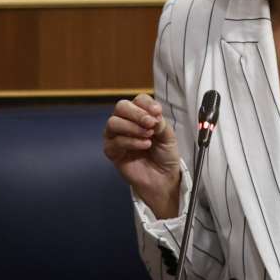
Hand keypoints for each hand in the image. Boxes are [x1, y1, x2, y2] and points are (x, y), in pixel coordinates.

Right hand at [103, 93, 181, 218]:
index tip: (157, 112)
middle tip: (150, 123)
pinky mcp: (112, 152)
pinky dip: (130, 141)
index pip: (138, 100)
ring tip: (148, 136)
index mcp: (140, 115)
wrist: (163, 178)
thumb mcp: (168, 136)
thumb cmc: (165, 155)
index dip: (146, 104)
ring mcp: (116, 136)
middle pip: (121, 107)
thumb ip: (160, 123)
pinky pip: (114, 142)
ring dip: (132, 127)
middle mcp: (125, 122)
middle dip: (137, 113)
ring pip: (113, 122)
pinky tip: (144, 145)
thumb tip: (153, 115)